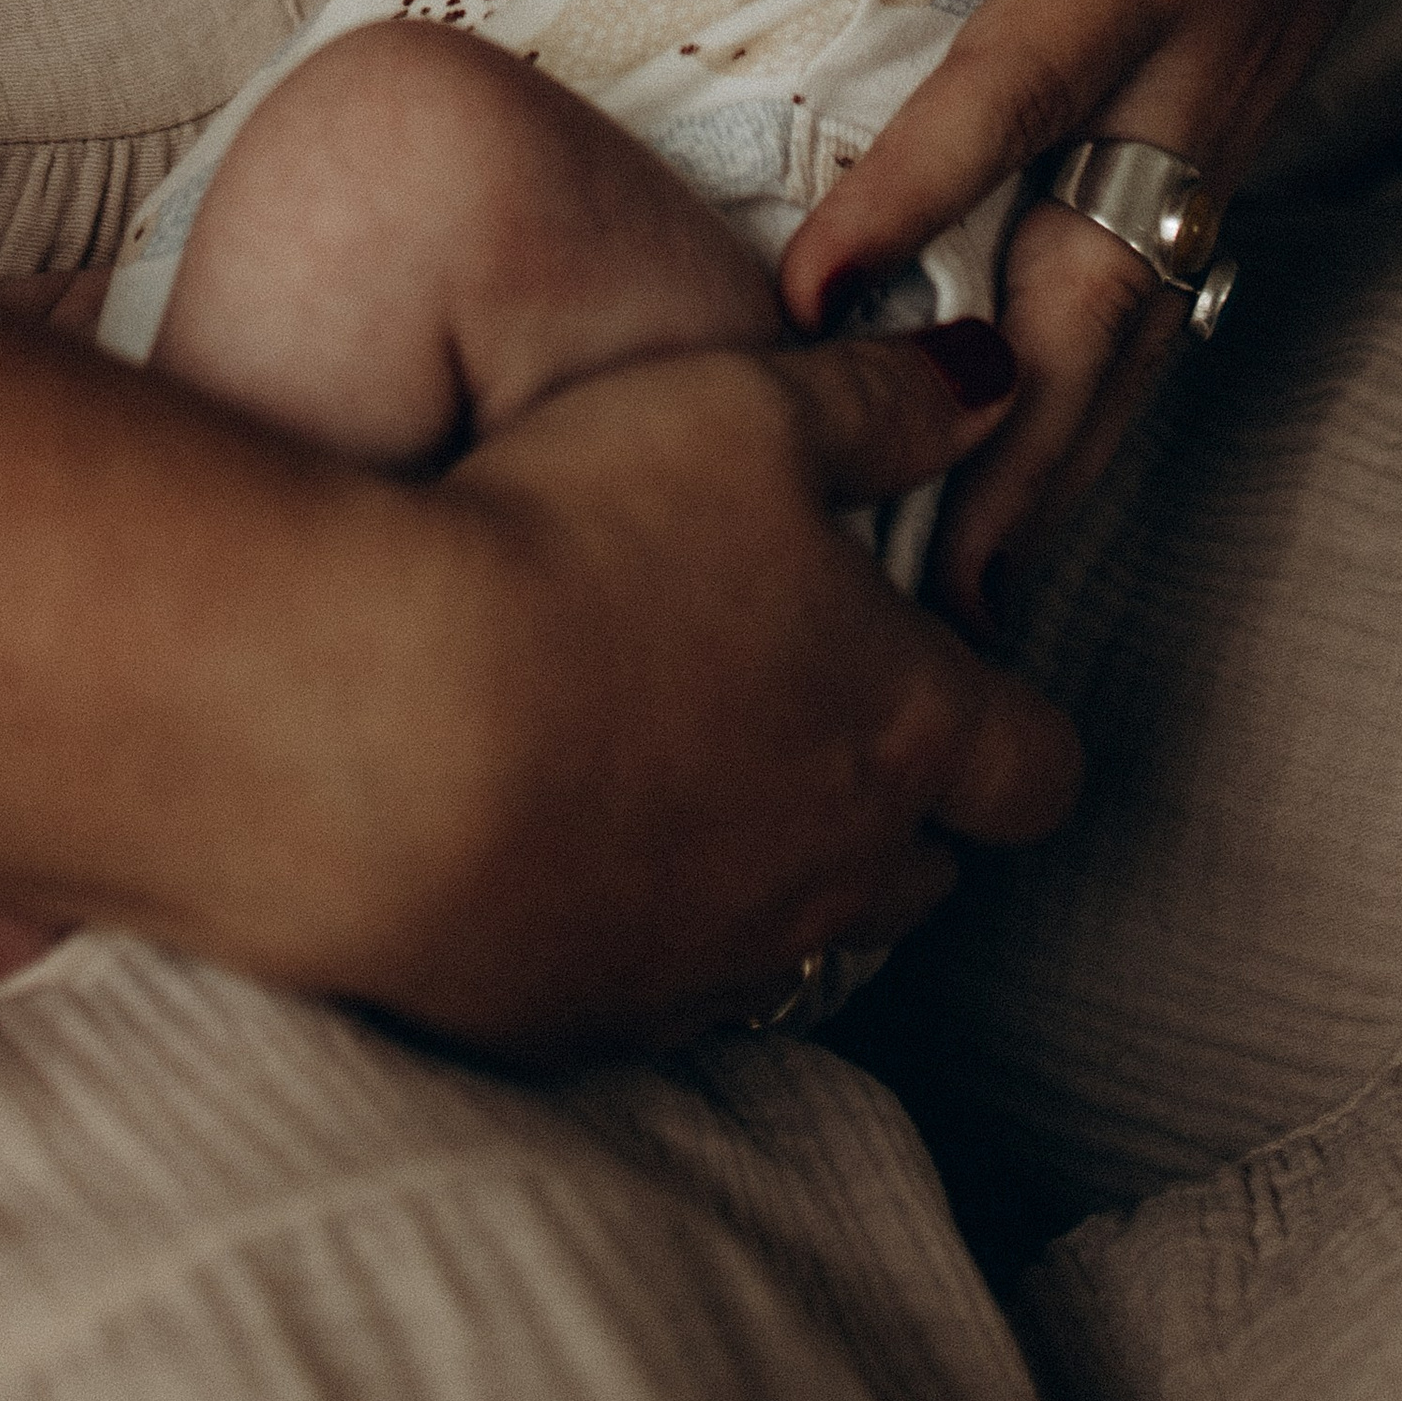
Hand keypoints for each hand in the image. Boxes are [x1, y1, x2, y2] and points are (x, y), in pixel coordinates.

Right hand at [377, 323, 1079, 1058]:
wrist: (366, 722)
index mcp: (901, 726)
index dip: (1011, 721)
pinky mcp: (583, 1019)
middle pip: (925, 873)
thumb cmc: (570, 545)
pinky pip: (650, 992)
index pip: (1036, 768)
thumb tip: (986, 380)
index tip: (946, 665)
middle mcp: (831, 870)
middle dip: (894, 805)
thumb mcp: (740, 412)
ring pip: (792, 942)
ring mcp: (709, 964)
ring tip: (668, 772)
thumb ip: (881, 402)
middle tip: (801, 708)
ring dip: (764, 872)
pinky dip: (629, 926)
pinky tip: (553, 842)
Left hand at [779, 0, 1401, 637]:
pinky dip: (1099, 395)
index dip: (917, 195)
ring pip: (1142, 312)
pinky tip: (1029, 479)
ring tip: (967, 596)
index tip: (811, 300)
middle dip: (1012, 436)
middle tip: (918, 587)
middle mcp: (1207, 52)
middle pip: (1102, 274)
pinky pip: (1158, 284)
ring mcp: (1227, 103)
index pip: (1022, 89)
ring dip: (1060, 455)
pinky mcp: (1225, 119)